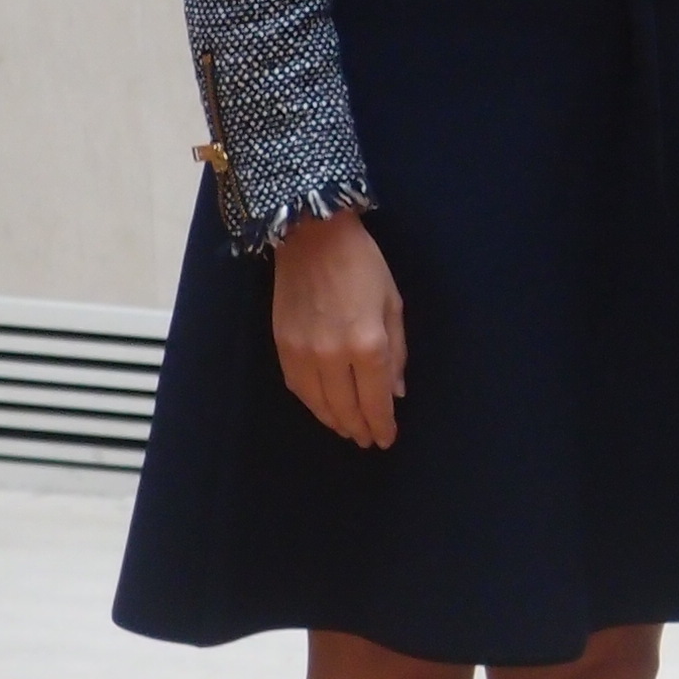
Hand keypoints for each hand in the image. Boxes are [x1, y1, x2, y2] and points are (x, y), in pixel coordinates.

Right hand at [271, 210, 404, 448]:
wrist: (311, 238)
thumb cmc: (363, 265)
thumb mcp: (393, 303)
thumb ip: (396, 351)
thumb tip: (395, 392)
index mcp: (366, 343)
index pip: (375, 399)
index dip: (382, 423)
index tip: (387, 438)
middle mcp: (332, 356)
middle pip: (346, 407)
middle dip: (360, 428)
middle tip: (370, 440)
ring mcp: (302, 354)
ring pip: (319, 404)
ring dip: (336, 422)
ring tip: (350, 430)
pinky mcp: (281, 349)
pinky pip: (298, 389)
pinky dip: (313, 405)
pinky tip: (324, 409)